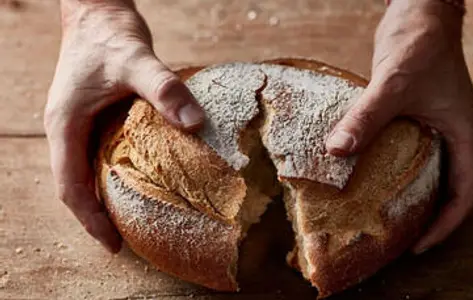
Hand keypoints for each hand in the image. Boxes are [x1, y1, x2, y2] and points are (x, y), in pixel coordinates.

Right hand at [44, 0, 204, 252]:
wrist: (98, 12)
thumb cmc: (111, 36)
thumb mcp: (138, 62)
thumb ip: (165, 90)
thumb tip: (195, 125)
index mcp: (65, 124)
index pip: (69, 186)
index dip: (89, 218)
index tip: (113, 243)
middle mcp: (66, 128)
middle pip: (74, 185)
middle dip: (95, 215)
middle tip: (124, 240)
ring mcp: (77, 122)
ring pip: (84, 171)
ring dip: (103, 197)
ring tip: (129, 219)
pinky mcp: (93, 114)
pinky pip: (97, 154)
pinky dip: (113, 174)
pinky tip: (138, 181)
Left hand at [326, 0, 472, 253]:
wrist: (417, 15)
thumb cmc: (420, 46)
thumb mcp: (393, 86)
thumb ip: (367, 119)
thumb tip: (337, 151)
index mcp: (463, 136)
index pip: (465, 194)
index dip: (445, 224)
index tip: (419, 244)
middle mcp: (451, 136)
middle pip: (446, 189)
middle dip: (426, 216)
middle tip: (397, 237)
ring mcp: (432, 127)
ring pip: (426, 172)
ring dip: (408, 194)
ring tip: (381, 216)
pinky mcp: (412, 117)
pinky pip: (405, 152)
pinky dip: (391, 169)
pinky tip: (365, 177)